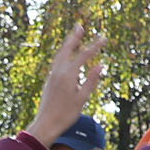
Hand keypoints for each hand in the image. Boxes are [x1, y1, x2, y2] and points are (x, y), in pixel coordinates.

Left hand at [26, 21, 106, 144]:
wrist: (46, 124)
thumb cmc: (66, 114)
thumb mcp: (82, 98)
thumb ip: (91, 80)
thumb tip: (100, 65)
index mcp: (68, 75)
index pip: (84, 55)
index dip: (95, 46)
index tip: (104, 38)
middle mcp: (58, 71)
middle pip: (67, 49)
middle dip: (75, 37)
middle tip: (80, 26)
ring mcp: (52, 75)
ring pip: (60, 55)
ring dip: (67, 44)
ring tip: (73, 36)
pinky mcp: (49, 80)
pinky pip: (56, 62)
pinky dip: (62, 54)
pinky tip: (65, 56)